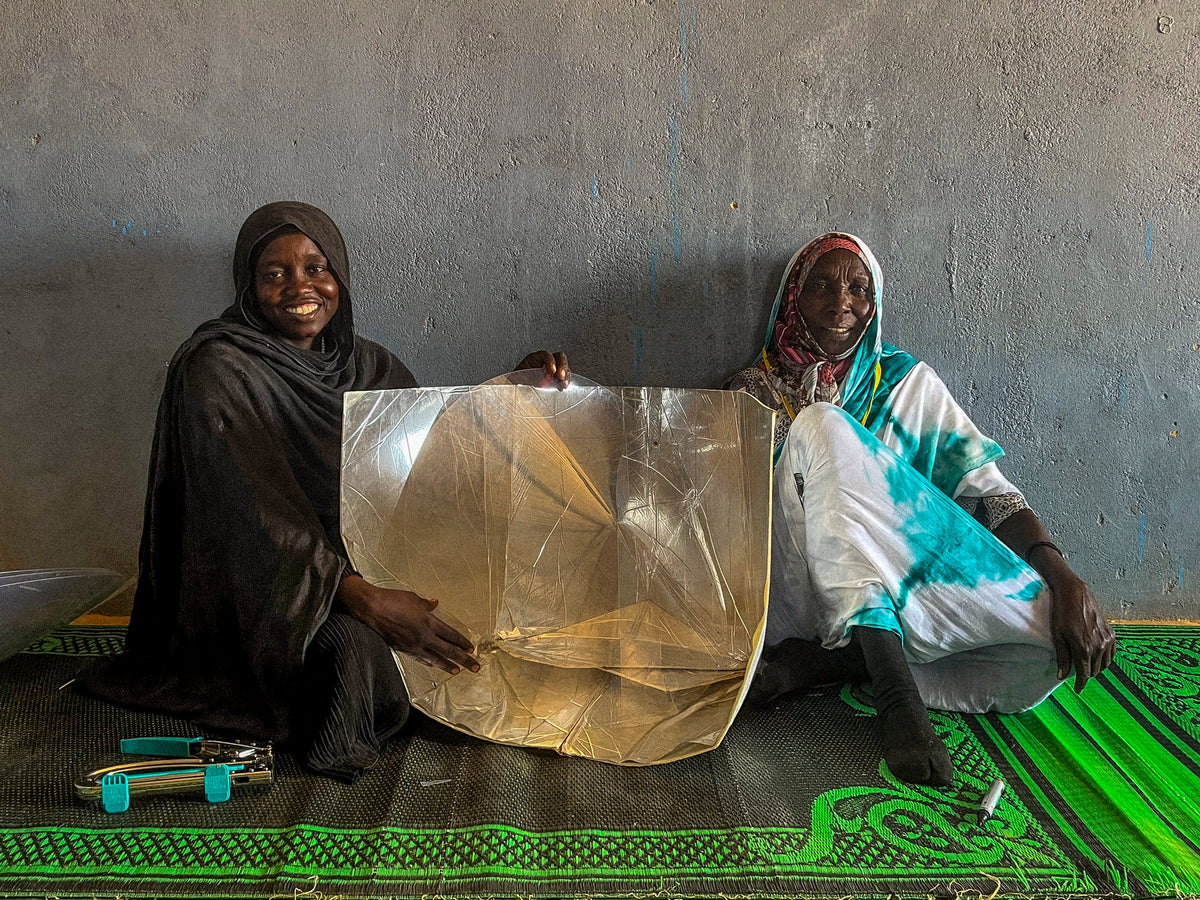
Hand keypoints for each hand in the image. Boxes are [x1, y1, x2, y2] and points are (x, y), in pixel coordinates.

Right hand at [337, 574, 478, 674]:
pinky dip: (430, 662)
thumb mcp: (413, 598)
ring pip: (435, 658)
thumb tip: (435, 603)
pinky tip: (435, 665)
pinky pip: (421, 658)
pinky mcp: (403, 649)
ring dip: (448, 665)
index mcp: (428, 622)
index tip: (472, 648)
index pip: (451, 635)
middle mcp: (423, 636)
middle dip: (464, 659)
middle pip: (448, 651)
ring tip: (458, 671)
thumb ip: (426, 604)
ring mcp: (413, 645)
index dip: (462, 642)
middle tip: (475, 667)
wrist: (371, 609)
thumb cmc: (392, 600)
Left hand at [514, 350, 569, 386]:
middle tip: (561, 377)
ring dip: (566, 375)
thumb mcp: (519, 379)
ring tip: (563, 385)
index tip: (552, 371)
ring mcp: (552, 370)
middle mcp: (544, 362)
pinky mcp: (556, 379)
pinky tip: (563, 387)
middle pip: (559, 357)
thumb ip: (528, 378)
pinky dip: (566, 381)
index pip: (545, 355)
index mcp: (533, 359)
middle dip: (562, 366)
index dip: (550, 361)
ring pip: (564, 367)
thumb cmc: (515, 384)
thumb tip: (538, 380)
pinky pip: (565, 377)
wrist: (515, 392)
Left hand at [1047, 571, 1115, 691]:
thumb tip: (1061, 676)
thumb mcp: (1058, 636)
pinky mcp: (1111, 633)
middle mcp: (1098, 646)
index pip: (1084, 673)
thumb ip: (1062, 657)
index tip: (1078, 689)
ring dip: (1097, 667)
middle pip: (1095, 670)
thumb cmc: (1062, 613)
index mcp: (1084, 649)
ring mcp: (1107, 639)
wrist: (1074, 593)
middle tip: (1078, 673)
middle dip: (1087, 674)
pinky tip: (1097, 656)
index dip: (1081, 683)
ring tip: (1086, 665)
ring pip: (1105, 663)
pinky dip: (1106, 657)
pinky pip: (1112, 652)